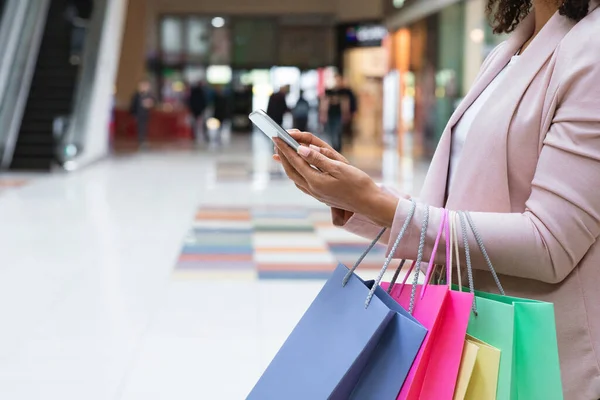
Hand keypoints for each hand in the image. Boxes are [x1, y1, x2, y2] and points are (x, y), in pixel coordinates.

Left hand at [273, 137, 397, 227]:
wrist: (368, 203)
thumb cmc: (358, 184)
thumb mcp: (339, 168)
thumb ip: (319, 159)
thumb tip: (301, 150)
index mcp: (315, 181)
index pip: (295, 161)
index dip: (284, 148)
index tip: (276, 137)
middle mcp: (312, 189)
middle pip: (291, 170)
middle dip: (282, 156)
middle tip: (276, 142)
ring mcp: (315, 194)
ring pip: (295, 177)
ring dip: (287, 165)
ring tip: (282, 153)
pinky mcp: (320, 196)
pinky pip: (302, 183)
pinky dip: (296, 173)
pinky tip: (297, 168)